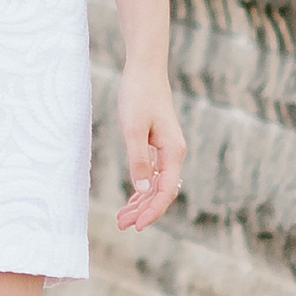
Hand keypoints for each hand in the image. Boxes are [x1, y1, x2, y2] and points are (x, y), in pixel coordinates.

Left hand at [113, 60, 184, 231]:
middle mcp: (174, 153)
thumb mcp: (133, 128)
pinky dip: (142, 187)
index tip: (137, 226)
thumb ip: (138, 159)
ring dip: (141, 202)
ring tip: (121, 218)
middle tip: (122, 225)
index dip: (152, 210)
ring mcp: (167, 149)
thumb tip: (143, 190)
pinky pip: (153, 173)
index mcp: (173, 151)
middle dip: (144, 211)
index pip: (166, 191)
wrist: (145, 69)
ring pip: (157, 184)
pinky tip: (132, 198)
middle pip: (162, 191)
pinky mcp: (158, 144)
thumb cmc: (138, 95)